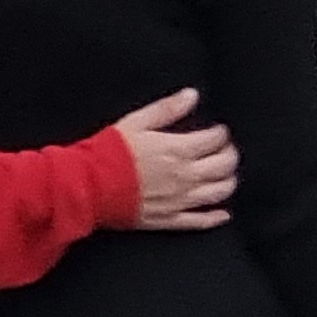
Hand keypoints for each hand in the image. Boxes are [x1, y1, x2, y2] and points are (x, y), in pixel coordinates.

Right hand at [111, 91, 235, 230]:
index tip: (219, 131)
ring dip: (228, 182)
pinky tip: (223, 214)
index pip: (216, 140)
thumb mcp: (137, 122)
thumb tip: (192, 95)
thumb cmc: (109, 153)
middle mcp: (185, 176)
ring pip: (218, 193)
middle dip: (229, 155)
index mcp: (178, 150)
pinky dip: (214, 218)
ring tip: (226, 175)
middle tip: (225, 150)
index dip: (222, 133)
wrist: (87, 188)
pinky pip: (198, 222)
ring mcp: (178, 200)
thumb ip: (167, 108)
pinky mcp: (168, 220)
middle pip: (224, 166)